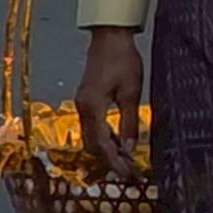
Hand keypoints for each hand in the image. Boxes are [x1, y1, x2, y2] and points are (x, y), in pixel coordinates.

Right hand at [75, 27, 145, 177]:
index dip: (114, 162)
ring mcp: (81, 104)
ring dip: (107, 149)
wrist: (109, 37)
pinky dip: (104, 136)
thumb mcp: (131, 92)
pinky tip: (119, 140)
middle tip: (129, 170)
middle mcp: (82, 108)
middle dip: (109, 159)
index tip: (128, 175)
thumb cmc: (123, 60)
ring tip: (127, 159)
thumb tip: (130, 148)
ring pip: (91, 137)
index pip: (101, 145)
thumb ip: (129, 122)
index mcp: (92, 108)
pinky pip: (92, 126)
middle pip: (92, 145)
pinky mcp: (85, 99)